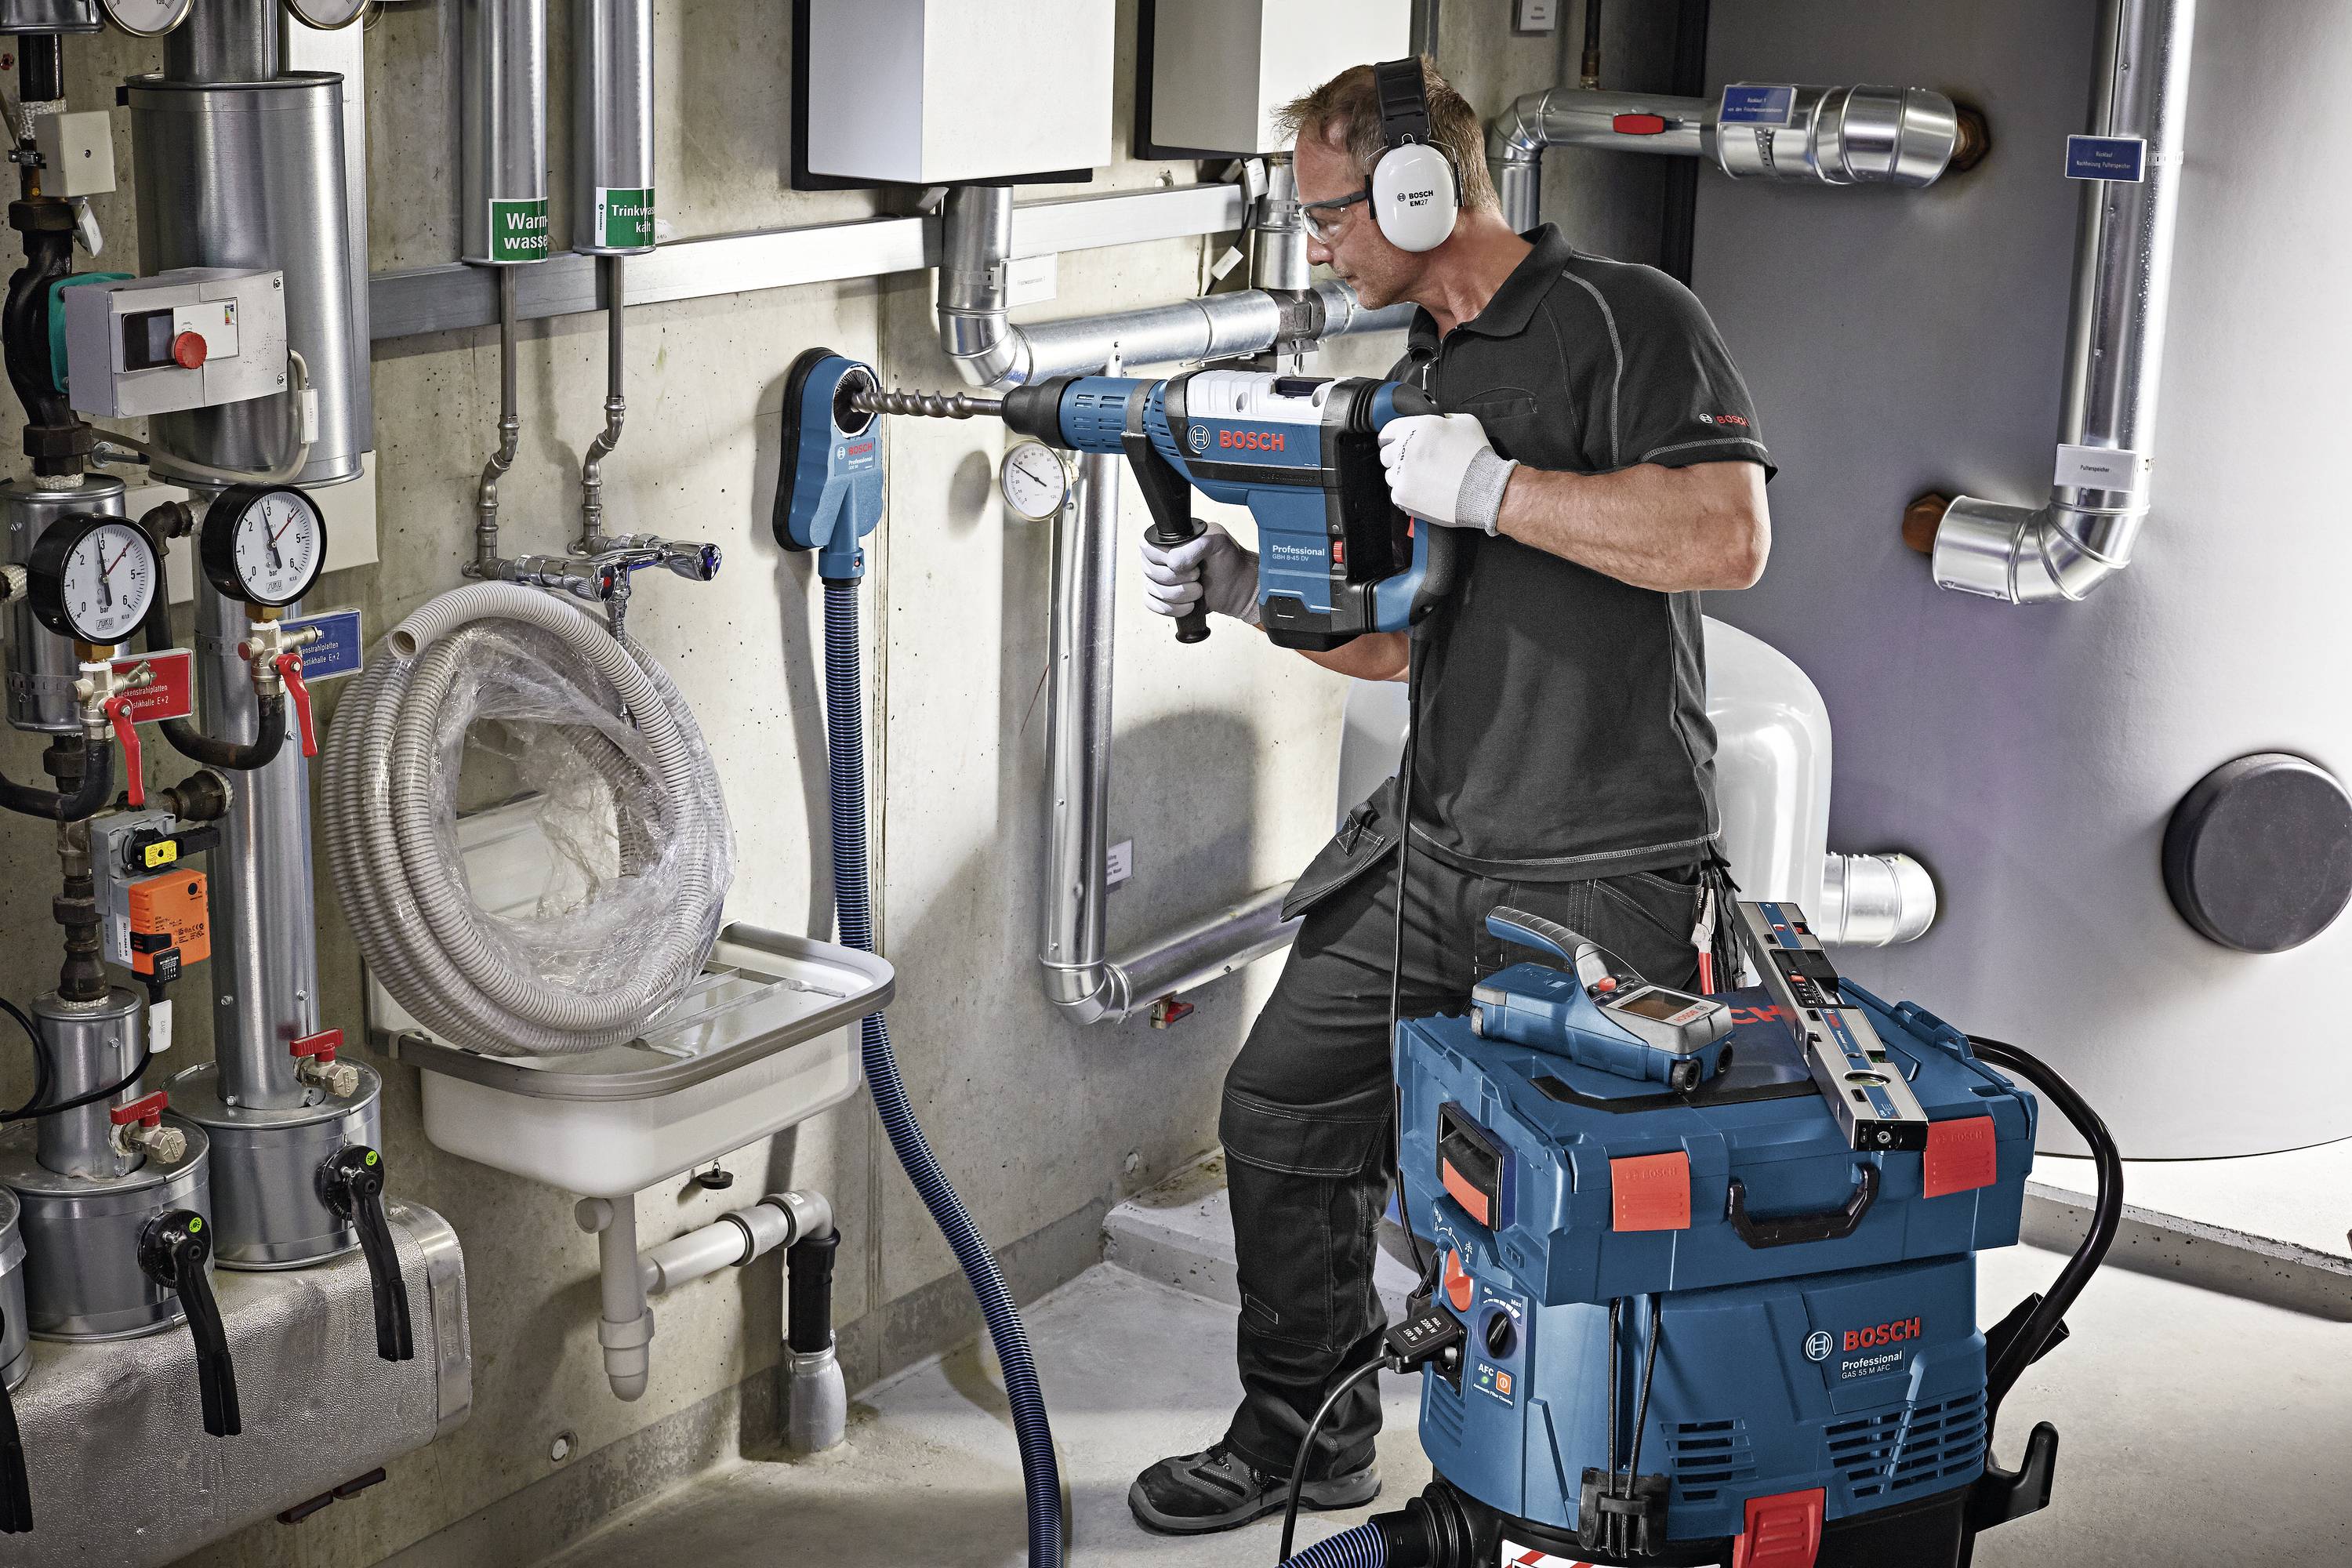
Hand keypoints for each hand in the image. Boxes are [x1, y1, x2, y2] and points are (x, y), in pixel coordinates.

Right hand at [1139, 521, 1259, 624]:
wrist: (1239, 586)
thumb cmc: (1229, 560)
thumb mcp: (1217, 542)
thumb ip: (1194, 546)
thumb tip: (1171, 563)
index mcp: (1171, 540)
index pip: (1148, 548)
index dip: (1164, 559)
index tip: (1188, 565)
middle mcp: (1162, 558)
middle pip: (1150, 571)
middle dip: (1176, 579)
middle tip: (1198, 577)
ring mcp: (1161, 578)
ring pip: (1152, 589)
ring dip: (1178, 595)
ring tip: (1198, 592)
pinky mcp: (1164, 597)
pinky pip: (1152, 604)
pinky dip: (1171, 608)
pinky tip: (1189, 606)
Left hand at [1377, 412, 1516, 532]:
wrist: (1485, 490)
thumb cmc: (1477, 457)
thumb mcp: (1464, 423)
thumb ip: (1442, 419)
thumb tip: (1434, 422)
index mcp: (1417, 428)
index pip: (1388, 430)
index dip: (1394, 437)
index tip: (1395, 443)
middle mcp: (1405, 450)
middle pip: (1386, 454)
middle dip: (1399, 457)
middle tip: (1418, 463)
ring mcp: (1401, 474)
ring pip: (1391, 475)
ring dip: (1404, 476)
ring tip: (1427, 479)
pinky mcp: (1403, 495)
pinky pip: (1398, 493)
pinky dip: (1409, 493)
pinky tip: (1428, 491)